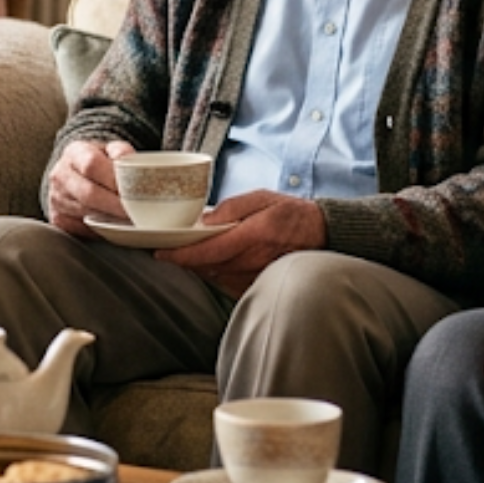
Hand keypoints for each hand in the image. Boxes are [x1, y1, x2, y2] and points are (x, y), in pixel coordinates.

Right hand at [47, 138, 135, 234]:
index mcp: (74, 153)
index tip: (132, 190)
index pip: (92, 165)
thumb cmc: (97, 162)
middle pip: (89, 194)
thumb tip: (132, 164)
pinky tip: (113, 226)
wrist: (74, 173)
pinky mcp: (58, 218)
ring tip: (130, 220)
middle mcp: (60, 176)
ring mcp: (57, 199)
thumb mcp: (109, 149)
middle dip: (115, 205)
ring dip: (110, 218)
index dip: (113, 180)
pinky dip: (100, 229)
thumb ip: (121, 153)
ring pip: (86, 213)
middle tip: (136, 212)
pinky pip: (81, 228)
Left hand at [157, 190, 323, 296]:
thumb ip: (232, 208)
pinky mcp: (260, 285)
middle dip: (186, 258)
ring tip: (190, 252)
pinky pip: (228, 284)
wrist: (322, 233)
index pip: (210, 250)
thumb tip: (204, 222)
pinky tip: (212, 263)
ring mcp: (258, 276)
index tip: (161, 253)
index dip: (182, 254)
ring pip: (216, 277)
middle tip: (169, 248)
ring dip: (200, 267)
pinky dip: (215, 274)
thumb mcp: (261, 197)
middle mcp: (256, 259)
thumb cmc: (291, 213)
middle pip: (209, 266)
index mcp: (254, 234)